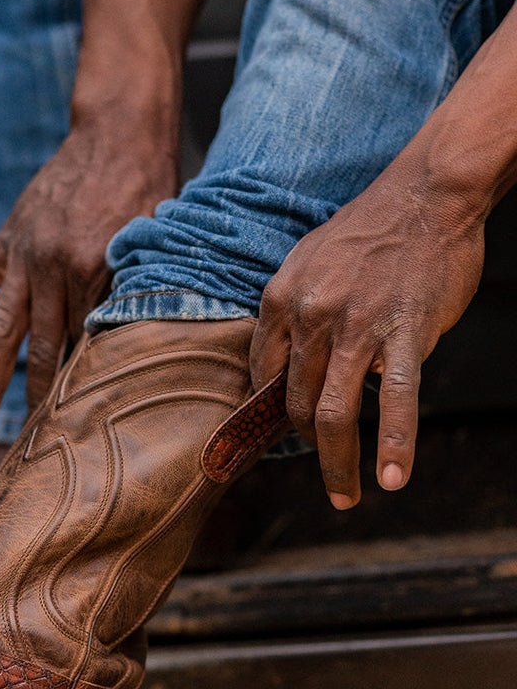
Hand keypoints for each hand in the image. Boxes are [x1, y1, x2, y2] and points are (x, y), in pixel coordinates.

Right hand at [0, 123, 177, 437]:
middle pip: (41, 352)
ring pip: (0, 333)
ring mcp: (23, 258)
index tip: (75, 434)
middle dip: (33, 404)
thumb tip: (131, 349)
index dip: (81, 391)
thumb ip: (142, 295)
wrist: (119, 131)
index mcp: (96, 274)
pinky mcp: (6, 243)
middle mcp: (54, 271)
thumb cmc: (152, 189)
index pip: (86, 347)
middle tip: (27, 452)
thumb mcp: (161, 245)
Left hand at [249, 163, 485, 507]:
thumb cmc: (368, 233)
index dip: (271, 413)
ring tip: (344, 495)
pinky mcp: (405, 333)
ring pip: (333, 413)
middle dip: (305, 444)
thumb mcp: (307, 266)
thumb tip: (292, 369)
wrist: (427, 193)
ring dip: (336, 464)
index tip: (285, 434)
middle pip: (294, 403)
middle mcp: (309, 317)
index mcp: (279, 301)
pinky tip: (391, 479)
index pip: (261, 376)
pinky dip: (393, 445)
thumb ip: (294, 317)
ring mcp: (356, 327)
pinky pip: (396, 401)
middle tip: (325, 468)